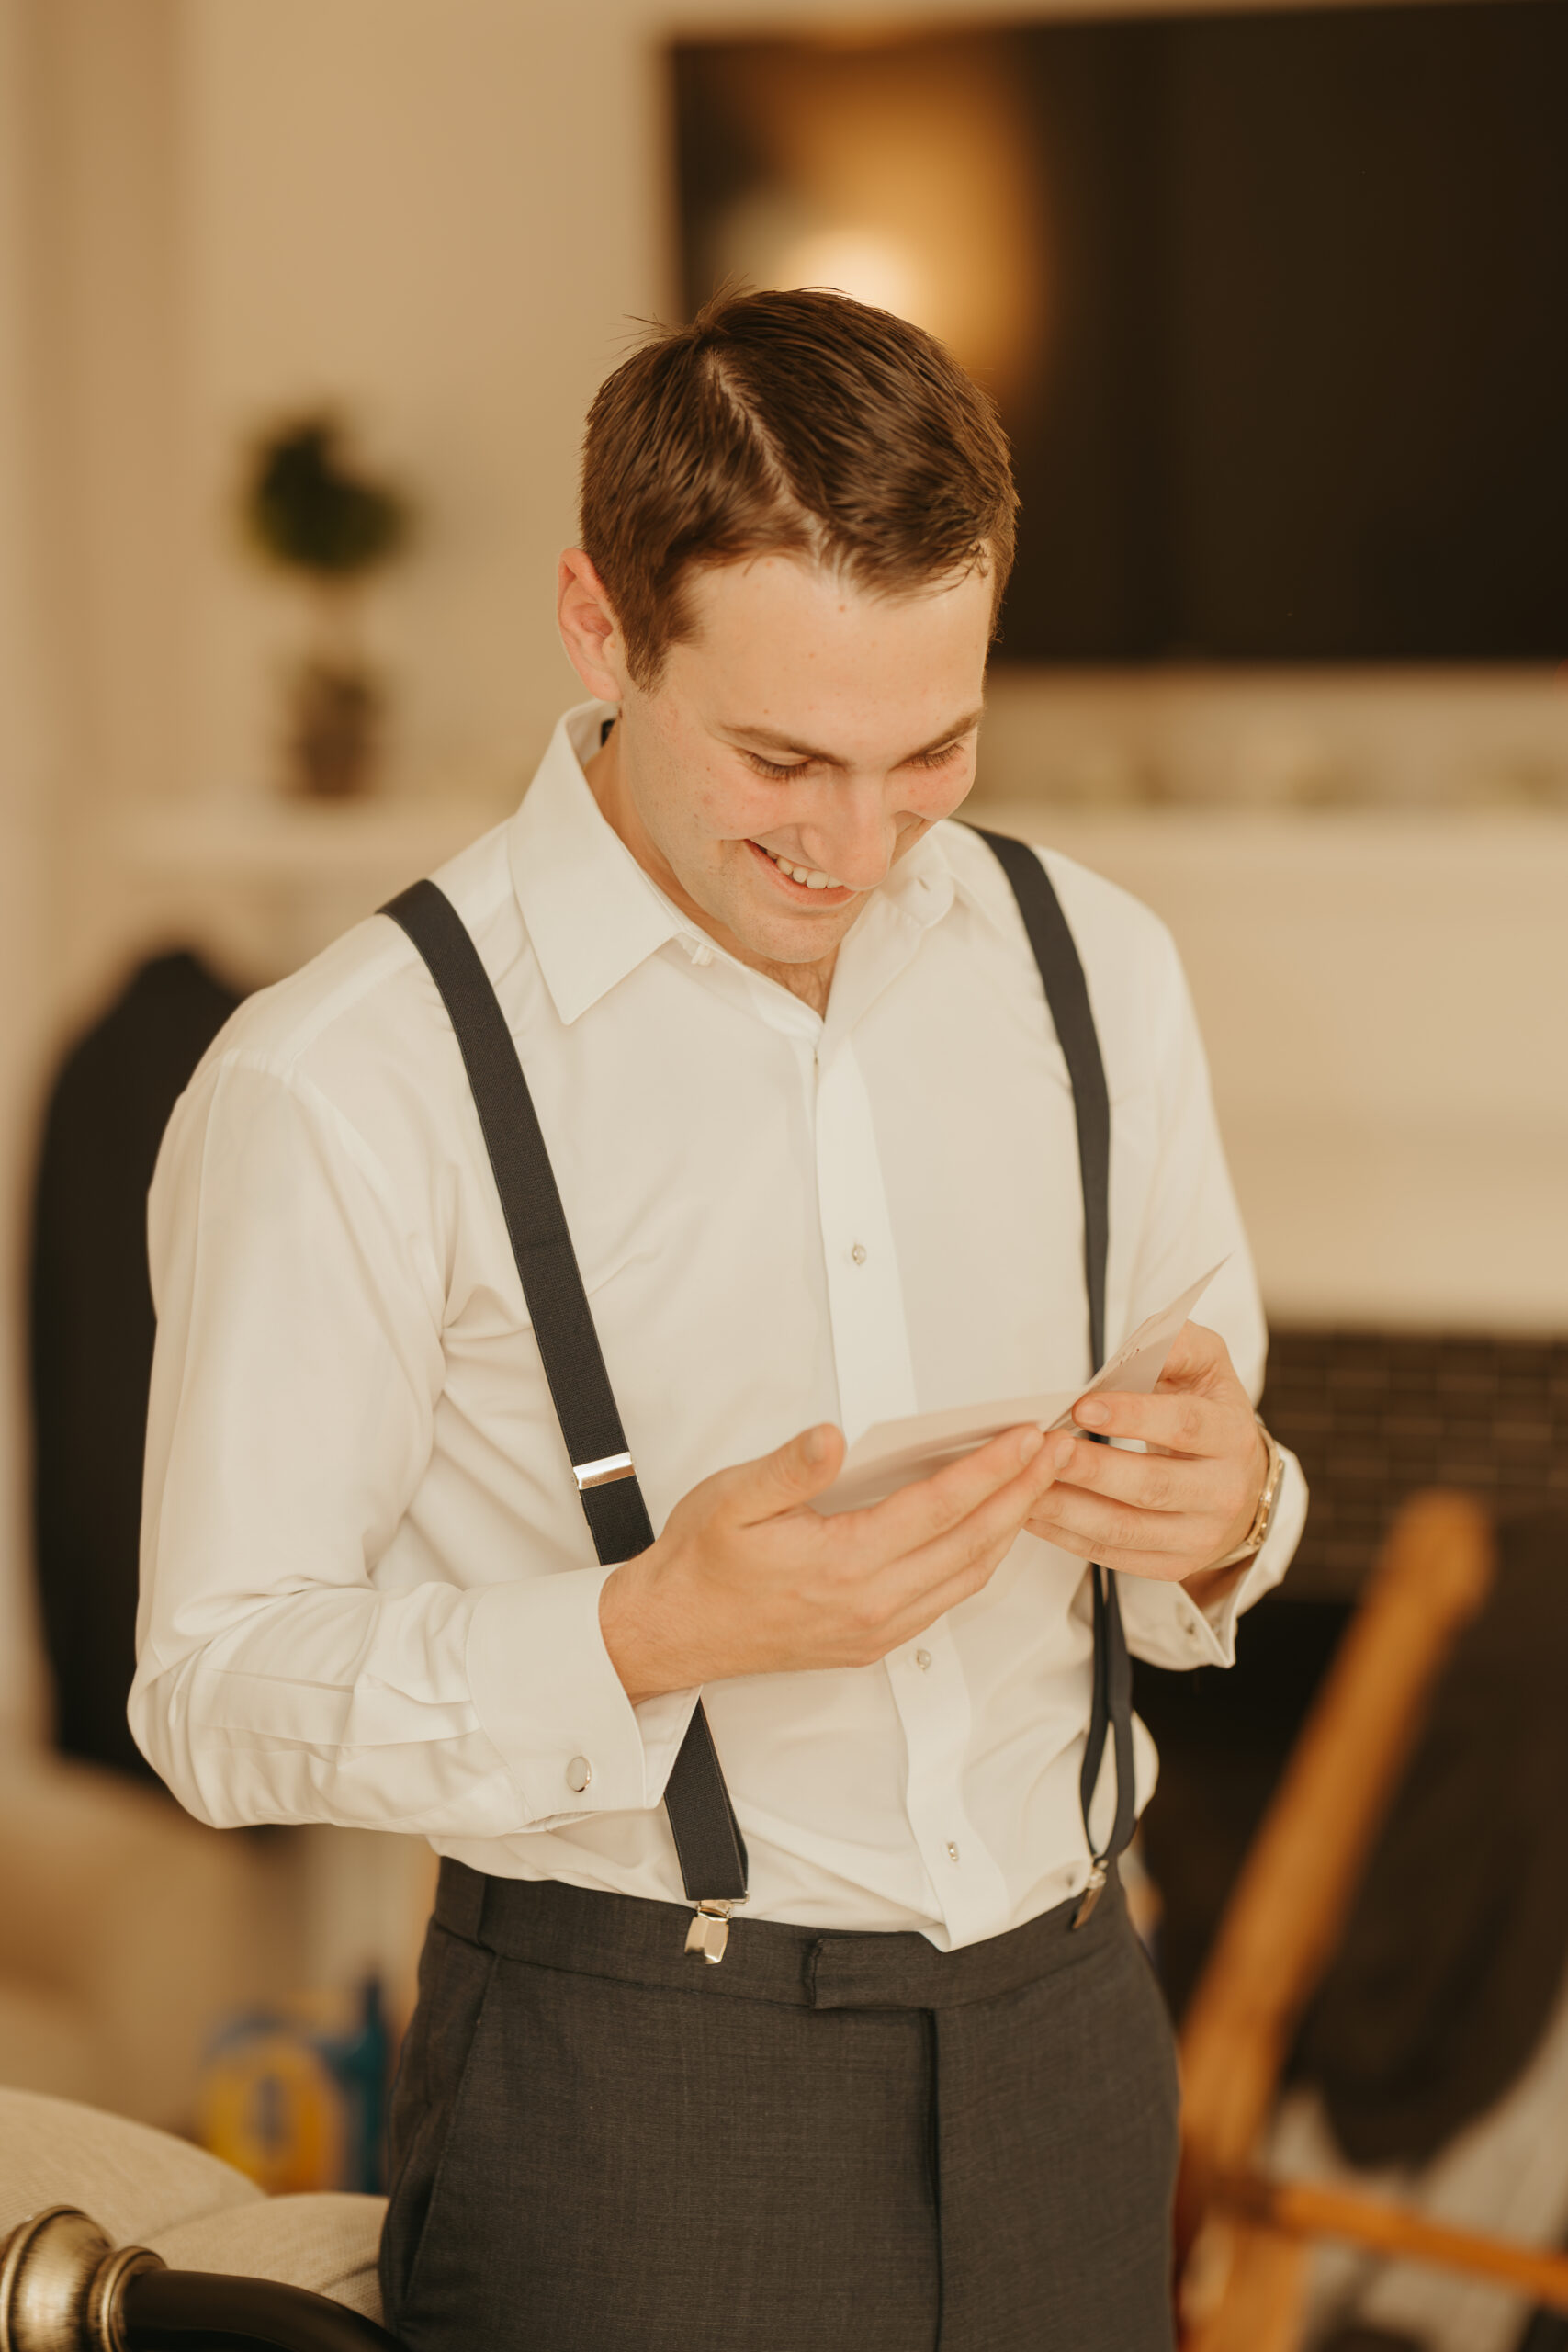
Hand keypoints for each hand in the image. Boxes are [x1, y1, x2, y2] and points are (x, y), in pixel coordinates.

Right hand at [599, 1420, 1064, 1702]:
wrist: (674, 1631)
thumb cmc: (701, 1564)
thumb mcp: (732, 1498)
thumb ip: (789, 1468)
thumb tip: (834, 1437)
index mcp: (842, 1564)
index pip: (939, 1508)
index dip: (990, 1469)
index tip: (1026, 1436)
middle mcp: (870, 1604)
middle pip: (972, 1543)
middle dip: (1021, 1492)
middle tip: (1056, 1451)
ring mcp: (876, 1629)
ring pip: (968, 1576)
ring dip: (1009, 1527)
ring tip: (1035, 1483)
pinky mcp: (872, 1642)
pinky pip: (946, 1599)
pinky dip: (979, 1561)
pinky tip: (988, 1532)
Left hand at [1023, 1320, 1267, 1596]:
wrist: (1241, 1485)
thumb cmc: (1209, 1416)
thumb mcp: (1208, 1370)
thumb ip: (1181, 1345)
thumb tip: (1147, 1340)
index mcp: (1231, 1437)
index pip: (1183, 1426)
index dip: (1133, 1416)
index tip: (1081, 1405)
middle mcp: (1222, 1493)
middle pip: (1150, 1486)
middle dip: (1091, 1468)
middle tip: (1042, 1448)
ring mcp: (1199, 1536)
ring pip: (1125, 1529)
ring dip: (1067, 1508)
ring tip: (1023, 1482)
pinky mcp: (1172, 1565)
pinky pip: (1112, 1556)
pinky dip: (1067, 1536)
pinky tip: (1032, 1513)